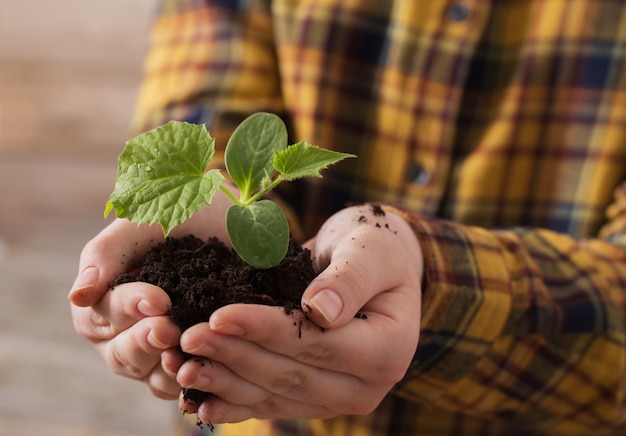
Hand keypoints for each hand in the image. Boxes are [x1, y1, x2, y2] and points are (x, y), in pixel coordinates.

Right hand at [68, 192, 232, 398]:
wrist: (231, 220)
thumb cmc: (180, 215)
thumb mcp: (143, 223)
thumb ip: (108, 253)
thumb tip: (78, 294)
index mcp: (105, 300)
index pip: (103, 315)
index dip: (128, 309)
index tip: (158, 300)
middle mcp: (124, 332)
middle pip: (122, 354)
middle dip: (144, 342)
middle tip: (168, 329)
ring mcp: (157, 351)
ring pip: (149, 375)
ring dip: (164, 368)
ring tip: (186, 354)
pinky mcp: (189, 360)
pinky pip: (181, 384)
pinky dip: (189, 381)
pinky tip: (203, 371)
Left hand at [172, 204, 422, 423]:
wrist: (375, 267)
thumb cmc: (375, 250)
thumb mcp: (370, 251)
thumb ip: (351, 279)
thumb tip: (321, 311)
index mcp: (389, 351)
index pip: (318, 344)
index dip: (266, 331)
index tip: (220, 315)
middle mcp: (366, 387)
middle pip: (292, 375)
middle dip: (236, 356)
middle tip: (188, 337)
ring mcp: (338, 398)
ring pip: (276, 396)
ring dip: (226, 381)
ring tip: (180, 365)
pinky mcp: (314, 399)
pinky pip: (272, 404)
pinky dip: (235, 402)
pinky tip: (199, 401)